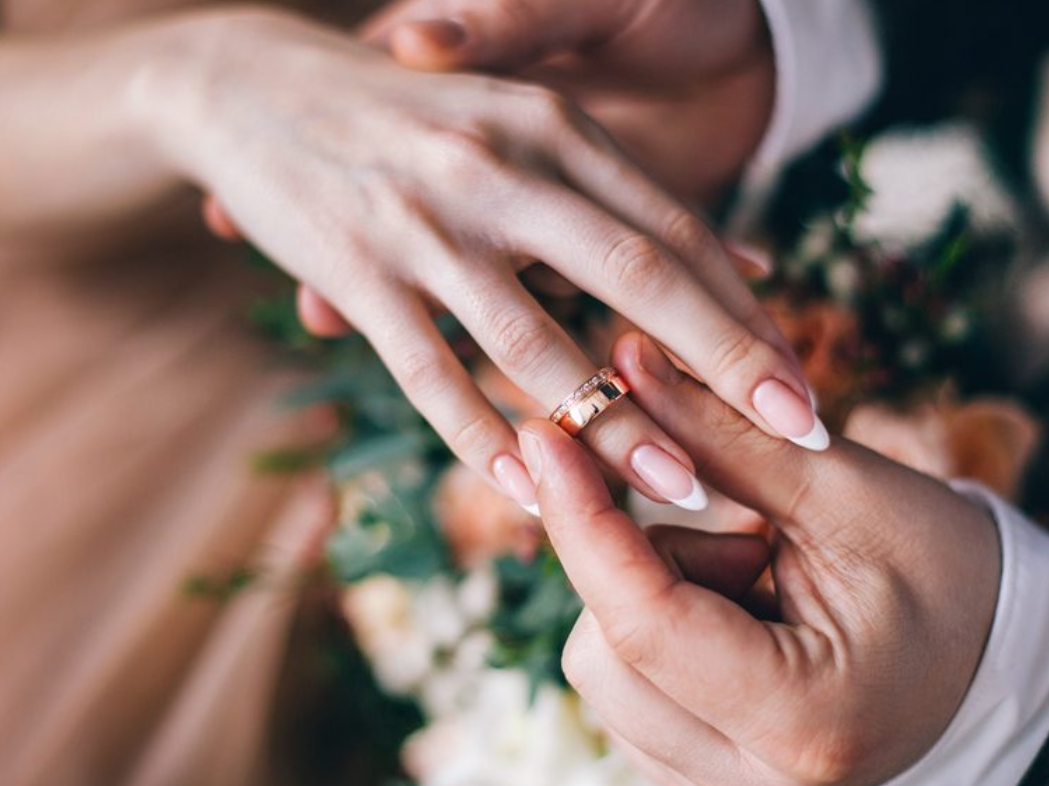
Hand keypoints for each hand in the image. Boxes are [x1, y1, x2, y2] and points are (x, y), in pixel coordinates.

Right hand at [144, 8, 817, 513]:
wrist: (248, 80)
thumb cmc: (404, 116)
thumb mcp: (516, 125)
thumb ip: (613, 193)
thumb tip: (740, 263)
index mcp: (551, 128)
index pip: (673, 226)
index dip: (746, 306)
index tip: (800, 377)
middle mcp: (499, 169)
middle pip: (635, 276)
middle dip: (724, 361)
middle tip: (799, 432)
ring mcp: (424, 223)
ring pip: (536, 341)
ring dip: (615, 425)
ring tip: (683, 493)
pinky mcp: (355, 272)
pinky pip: (430, 372)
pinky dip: (481, 436)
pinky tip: (528, 490)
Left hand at [517, 332, 1000, 785]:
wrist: (1000, 659)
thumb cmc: (949, 575)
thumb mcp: (847, 492)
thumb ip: (723, 435)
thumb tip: (621, 365)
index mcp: (801, 720)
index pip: (644, 622)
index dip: (584, 520)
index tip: (545, 432)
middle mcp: (750, 785)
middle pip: (602, 654)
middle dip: (645, 566)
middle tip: (749, 536)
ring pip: (606, 671)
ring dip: (658, 598)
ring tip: (761, 579)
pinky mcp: (700, 774)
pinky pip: (630, 688)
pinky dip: (661, 629)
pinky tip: (742, 613)